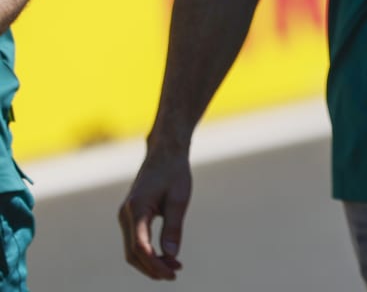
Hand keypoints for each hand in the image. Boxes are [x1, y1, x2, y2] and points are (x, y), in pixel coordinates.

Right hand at [118, 148, 192, 279]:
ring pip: (132, 249)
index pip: (140, 246)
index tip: (172, 273)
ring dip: (150, 262)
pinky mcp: (131, 216)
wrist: (164, 154)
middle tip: (174, 274)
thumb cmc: (174, 173)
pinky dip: (148, 252)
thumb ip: (174, 227)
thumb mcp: (179, 199)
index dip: (155, 264)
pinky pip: (135, 240)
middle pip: (133, 253)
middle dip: (152, 267)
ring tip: (173, 268)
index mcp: (136, 209)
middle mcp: (125, 214)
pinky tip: (165, 256)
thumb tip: (171, 255)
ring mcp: (125, 216)